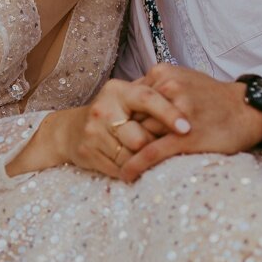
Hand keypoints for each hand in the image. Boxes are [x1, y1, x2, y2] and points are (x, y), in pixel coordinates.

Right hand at [10, 78, 189, 177]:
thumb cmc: (113, 113)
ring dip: (143, 161)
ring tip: (147, 157)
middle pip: (140, 137)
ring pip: (130, 157)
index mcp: (118, 91)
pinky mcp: (87, 151)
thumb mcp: (129, 99)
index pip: (147, 98)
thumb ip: (154, 99)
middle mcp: (103, 108)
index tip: (187, 128)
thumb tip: (191, 109)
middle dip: (154, 146)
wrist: (70, 129)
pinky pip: (119, 169)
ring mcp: (92, 131)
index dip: (169, 113)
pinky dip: (131, 170)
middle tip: (163, 147)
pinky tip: (133, 166)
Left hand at [116, 64, 261, 179]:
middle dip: (125, 136)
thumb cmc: (212, 98)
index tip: (116, 132)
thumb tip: (127, 102)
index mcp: (163, 74)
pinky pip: (151, 153)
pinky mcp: (184, 137)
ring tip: (117, 165)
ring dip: (128, 152)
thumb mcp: (182, 80)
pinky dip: (135, 165)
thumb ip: (156, 88)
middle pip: (132, 117)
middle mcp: (168, 89)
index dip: (123, 118)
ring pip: (139, 135)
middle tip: (115, 150)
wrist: (246, 111)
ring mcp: (176, 113)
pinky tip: (126, 175)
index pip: (130, 99)